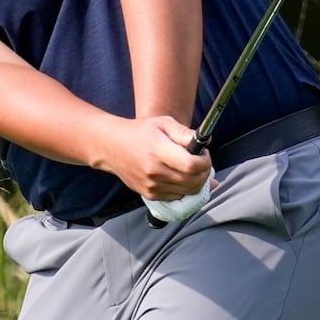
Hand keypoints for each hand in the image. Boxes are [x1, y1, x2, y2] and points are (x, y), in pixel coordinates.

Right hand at [96, 114, 210, 201]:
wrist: (112, 147)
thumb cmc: (140, 132)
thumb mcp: (163, 123)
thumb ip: (185, 133)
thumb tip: (206, 141)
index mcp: (158, 151)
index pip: (192, 165)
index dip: (205, 161)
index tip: (203, 153)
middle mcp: (155, 172)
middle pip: (194, 181)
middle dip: (205, 171)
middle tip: (200, 160)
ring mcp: (152, 186)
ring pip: (188, 191)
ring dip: (197, 180)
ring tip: (190, 166)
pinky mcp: (150, 195)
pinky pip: (178, 196)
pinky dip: (185, 188)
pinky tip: (179, 175)